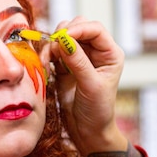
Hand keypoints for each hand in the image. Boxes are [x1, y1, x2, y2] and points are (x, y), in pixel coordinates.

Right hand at [46, 17, 126, 155]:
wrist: (87, 130)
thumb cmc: (97, 110)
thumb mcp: (91, 86)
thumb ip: (78, 62)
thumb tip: (64, 40)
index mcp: (110, 53)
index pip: (94, 29)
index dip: (78, 29)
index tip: (62, 38)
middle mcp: (96, 51)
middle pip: (77, 26)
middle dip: (63, 34)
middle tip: (53, 50)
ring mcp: (79, 57)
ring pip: (62, 36)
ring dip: (52, 45)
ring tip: (48, 61)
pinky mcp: (64, 65)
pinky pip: (53, 50)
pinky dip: (46, 54)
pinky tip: (45, 66)